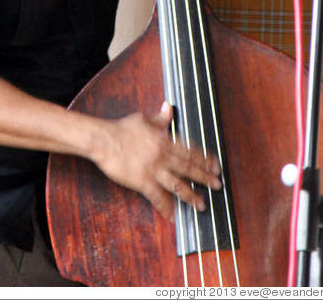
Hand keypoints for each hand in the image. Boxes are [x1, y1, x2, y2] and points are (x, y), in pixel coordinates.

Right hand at [92, 101, 221, 221]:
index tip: (215, 165)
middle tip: (217, 185)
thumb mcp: (144, 119)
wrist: (105, 140)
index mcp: (165, 140)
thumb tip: (168, 107)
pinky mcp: (142, 182)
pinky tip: (172, 216)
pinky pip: (157, 197)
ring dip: (191, 195)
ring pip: (177, 185)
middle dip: (204, 177)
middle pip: (188, 168)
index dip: (204, 158)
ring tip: (201, 205)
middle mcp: (163, 155)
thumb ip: (160, 118)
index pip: (190, 150)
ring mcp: (154, 170)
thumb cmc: (123, 128)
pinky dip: (166, 208)